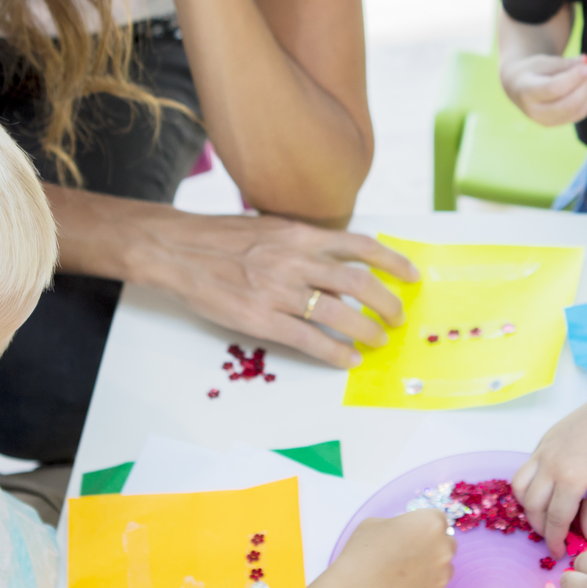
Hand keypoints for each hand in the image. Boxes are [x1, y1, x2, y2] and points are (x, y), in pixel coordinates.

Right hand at [75, 197, 420, 367]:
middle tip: (396, 317)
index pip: (360, 246)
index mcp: (299, 235)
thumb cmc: (219, 238)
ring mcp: (278, 291)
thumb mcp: (269, 227)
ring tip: (378, 340)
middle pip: (358, 283)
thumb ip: (304, 243)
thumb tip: (337, 261)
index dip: (393, 262)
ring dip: (366, 330)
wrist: (175, 249)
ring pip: (339, 313)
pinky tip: (347, 360)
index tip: (411, 275)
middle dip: (386, 302)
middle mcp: (295, 260)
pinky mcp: (260, 319)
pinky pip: (308, 340)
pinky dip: (334, 352)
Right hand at [329, 508, 456, 587]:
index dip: (424, 526)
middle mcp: (444, 548)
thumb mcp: (375, 523)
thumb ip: (399, 524)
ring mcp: (442, 576)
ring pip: (443, 568)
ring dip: (430, 568)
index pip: (439, 520)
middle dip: (432, 546)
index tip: (412, 534)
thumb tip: (404, 533)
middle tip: (409, 554)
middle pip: (446, 543)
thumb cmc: (363, 553)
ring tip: (404, 575)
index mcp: (431, 523)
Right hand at [501, 52, 586, 126]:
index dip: (574, 77)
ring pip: (577, 110)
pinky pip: (580, 114)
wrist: (519, 87)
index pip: (554, 88)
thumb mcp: (544, 61)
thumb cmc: (533, 70)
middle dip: (585, 85)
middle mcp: (534, 112)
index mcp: (527, 92)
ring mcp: (546, 121)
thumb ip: (565, 63)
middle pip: (568, 104)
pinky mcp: (557, 124)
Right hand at [512, 398, 586, 554]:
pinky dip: (527, 486)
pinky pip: (525, 469)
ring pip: (520, 487)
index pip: (556, 519)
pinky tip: (542, 492)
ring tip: (541, 515)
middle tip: (552, 537)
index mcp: (571, 479)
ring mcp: (542, 452)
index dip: (555, 540)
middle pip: (533, 507)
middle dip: (540, 527)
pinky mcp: (541, 443)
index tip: (558, 552)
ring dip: (527, 506)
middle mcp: (550, 466)